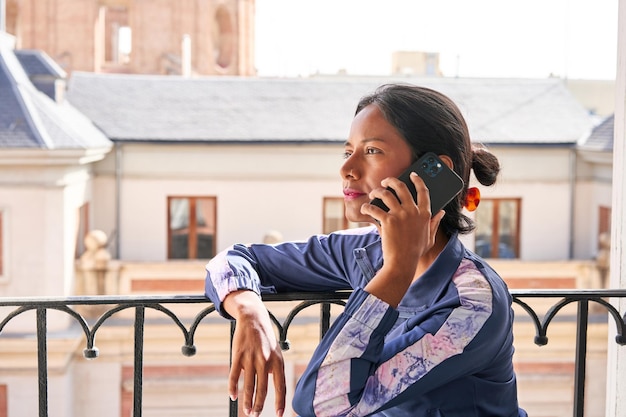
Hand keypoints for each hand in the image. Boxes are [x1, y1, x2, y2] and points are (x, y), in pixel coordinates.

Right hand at [224, 290, 285, 416]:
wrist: (253, 319)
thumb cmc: (266, 339)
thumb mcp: (276, 352)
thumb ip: (275, 369)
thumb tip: (276, 390)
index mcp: (277, 361)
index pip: (280, 386)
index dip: (280, 401)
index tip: (279, 414)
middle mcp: (265, 361)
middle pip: (263, 389)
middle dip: (260, 405)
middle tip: (256, 415)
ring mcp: (251, 358)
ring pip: (249, 385)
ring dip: (247, 401)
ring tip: (247, 411)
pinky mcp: (238, 355)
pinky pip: (234, 375)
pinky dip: (233, 388)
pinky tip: (233, 396)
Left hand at [361, 173, 443, 305]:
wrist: (402, 263)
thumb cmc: (415, 252)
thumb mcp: (430, 238)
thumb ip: (435, 223)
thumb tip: (441, 212)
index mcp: (425, 214)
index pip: (424, 191)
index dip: (418, 180)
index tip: (413, 175)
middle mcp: (413, 211)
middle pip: (402, 187)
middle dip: (392, 180)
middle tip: (386, 181)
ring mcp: (400, 215)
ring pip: (386, 194)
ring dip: (378, 191)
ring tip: (374, 194)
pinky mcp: (388, 221)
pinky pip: (374, 208)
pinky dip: (367, 207)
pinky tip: (365, 208)